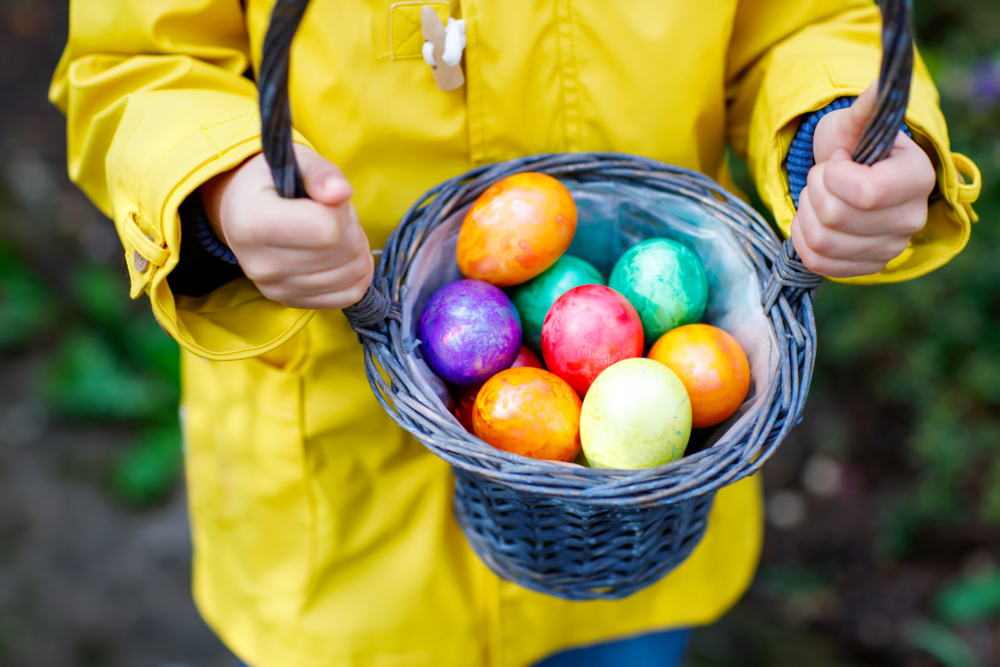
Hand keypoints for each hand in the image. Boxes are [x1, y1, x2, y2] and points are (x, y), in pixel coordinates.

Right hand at [200, 145, 373, 308]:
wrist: (243, 211)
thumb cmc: (272, 182)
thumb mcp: (295, 162)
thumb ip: (321, 173)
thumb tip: (340, 193)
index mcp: (253, 222)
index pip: (326, 229)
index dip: (341, 210)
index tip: (329, 198)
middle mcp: (259, 263)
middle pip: (342, 252)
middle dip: (351, 227)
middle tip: (334, 213)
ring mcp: (275, 288)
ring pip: (351, 274)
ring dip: (357, 249)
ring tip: (336, 232)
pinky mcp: (290, 301)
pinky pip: (348, 295)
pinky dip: (357, 274)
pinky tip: (341, 255)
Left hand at [791, 82, 936, 277]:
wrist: (849, 176)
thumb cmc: (851, 147)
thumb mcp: (854, 124)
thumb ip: (864, 109)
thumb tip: (878, 85)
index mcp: (918, 178)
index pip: (865, 193)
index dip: (834, 175)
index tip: (836, 160)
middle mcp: (911, 219)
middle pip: (835, 217)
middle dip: (814, 189)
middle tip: (821, 176)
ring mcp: (890, 248)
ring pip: (822, 241)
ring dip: (805, 213)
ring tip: (816, 196)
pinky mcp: (866, 267)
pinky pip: (818, 262)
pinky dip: (802, 239)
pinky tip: (810, 219)